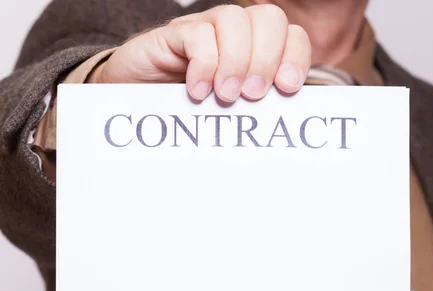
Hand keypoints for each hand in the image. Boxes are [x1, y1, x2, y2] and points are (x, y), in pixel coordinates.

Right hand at [91, 4, 310, 101]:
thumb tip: (284, 128)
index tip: (286, 88)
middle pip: (269, 18)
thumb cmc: (186, 112)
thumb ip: (253, 113)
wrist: (134, 103)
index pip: (290, 36)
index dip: (295, 57)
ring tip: (224, 95)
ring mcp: (203, 31)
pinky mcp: (174, 36)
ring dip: (236, 62)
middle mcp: (232, 35)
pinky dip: (204, 65)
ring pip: (235, 20)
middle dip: (266, 59)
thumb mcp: (227, 115)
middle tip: (251, 95)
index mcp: (253, 51)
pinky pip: (198, 35)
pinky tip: (197, 91)